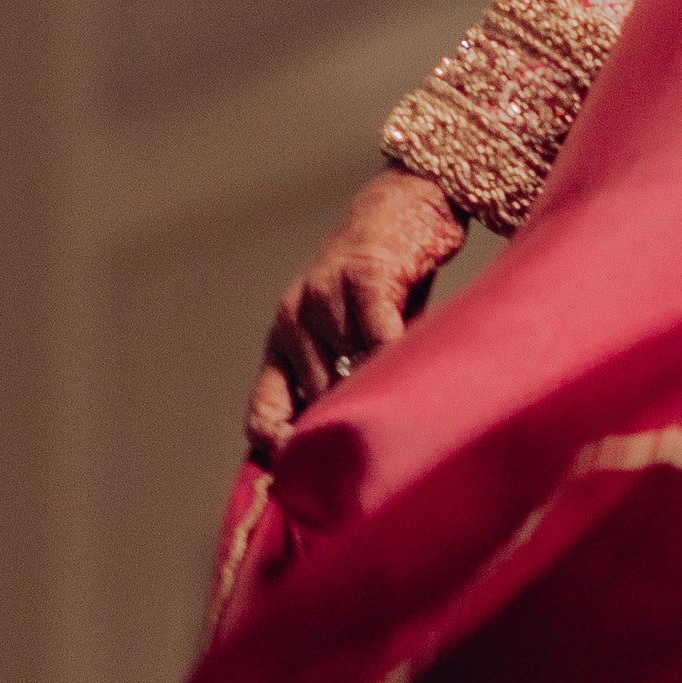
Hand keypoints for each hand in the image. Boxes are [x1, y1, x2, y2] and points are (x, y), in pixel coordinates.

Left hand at [247, 168, 467, 461]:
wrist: (408, 202)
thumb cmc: (387, 281)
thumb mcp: (355, 334)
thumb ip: (351, 379)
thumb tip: (359, 449)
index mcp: (285, 340)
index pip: (265, 412)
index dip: (281, 450)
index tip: (308, 480)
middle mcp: (294, 320)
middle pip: (314, 400)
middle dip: (342, 434)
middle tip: (373, 470)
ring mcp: (325, 297)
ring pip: (345, 374)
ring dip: (372, 405)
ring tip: (400, 438)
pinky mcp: (364, 276)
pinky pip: (377, 337)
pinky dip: (394, 364)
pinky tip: (416, 385)